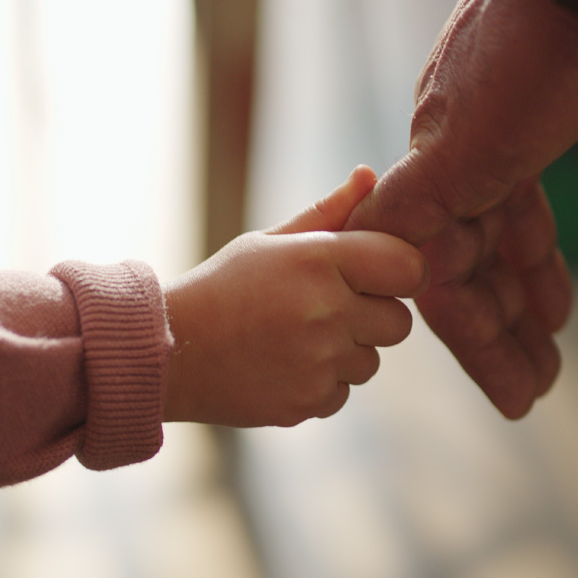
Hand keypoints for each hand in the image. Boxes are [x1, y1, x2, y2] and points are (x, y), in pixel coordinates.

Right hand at [164, 166, 426, 426]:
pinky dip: (321, 384)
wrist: (168, 352)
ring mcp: (320, 362)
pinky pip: (343, 393)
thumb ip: (328, 213)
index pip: (409, 267)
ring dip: (346, 353)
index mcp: (320, 260)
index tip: (375, 276)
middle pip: (399, 322)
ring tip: (295, 339)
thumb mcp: (268, 242)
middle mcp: (327, 311)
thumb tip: (370, 176)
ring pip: (372, 361)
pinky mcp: (309, 402)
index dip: (399, 272)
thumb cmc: (222, 288)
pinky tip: (282, 366)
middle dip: (373, 316)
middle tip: (327, 309)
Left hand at [347, 0, 577, 417]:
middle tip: (537, 383)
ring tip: (528, 395)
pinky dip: (445, 310)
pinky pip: (414, 255)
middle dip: (504, 322)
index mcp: (496, 115)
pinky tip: (485, 357)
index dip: (529, 272)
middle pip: (469, 251)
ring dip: (487, 336)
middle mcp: (458, 136)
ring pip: (445, 270)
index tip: (556, 323)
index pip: (500, 212)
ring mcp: (442, 152)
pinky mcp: (436, 167)